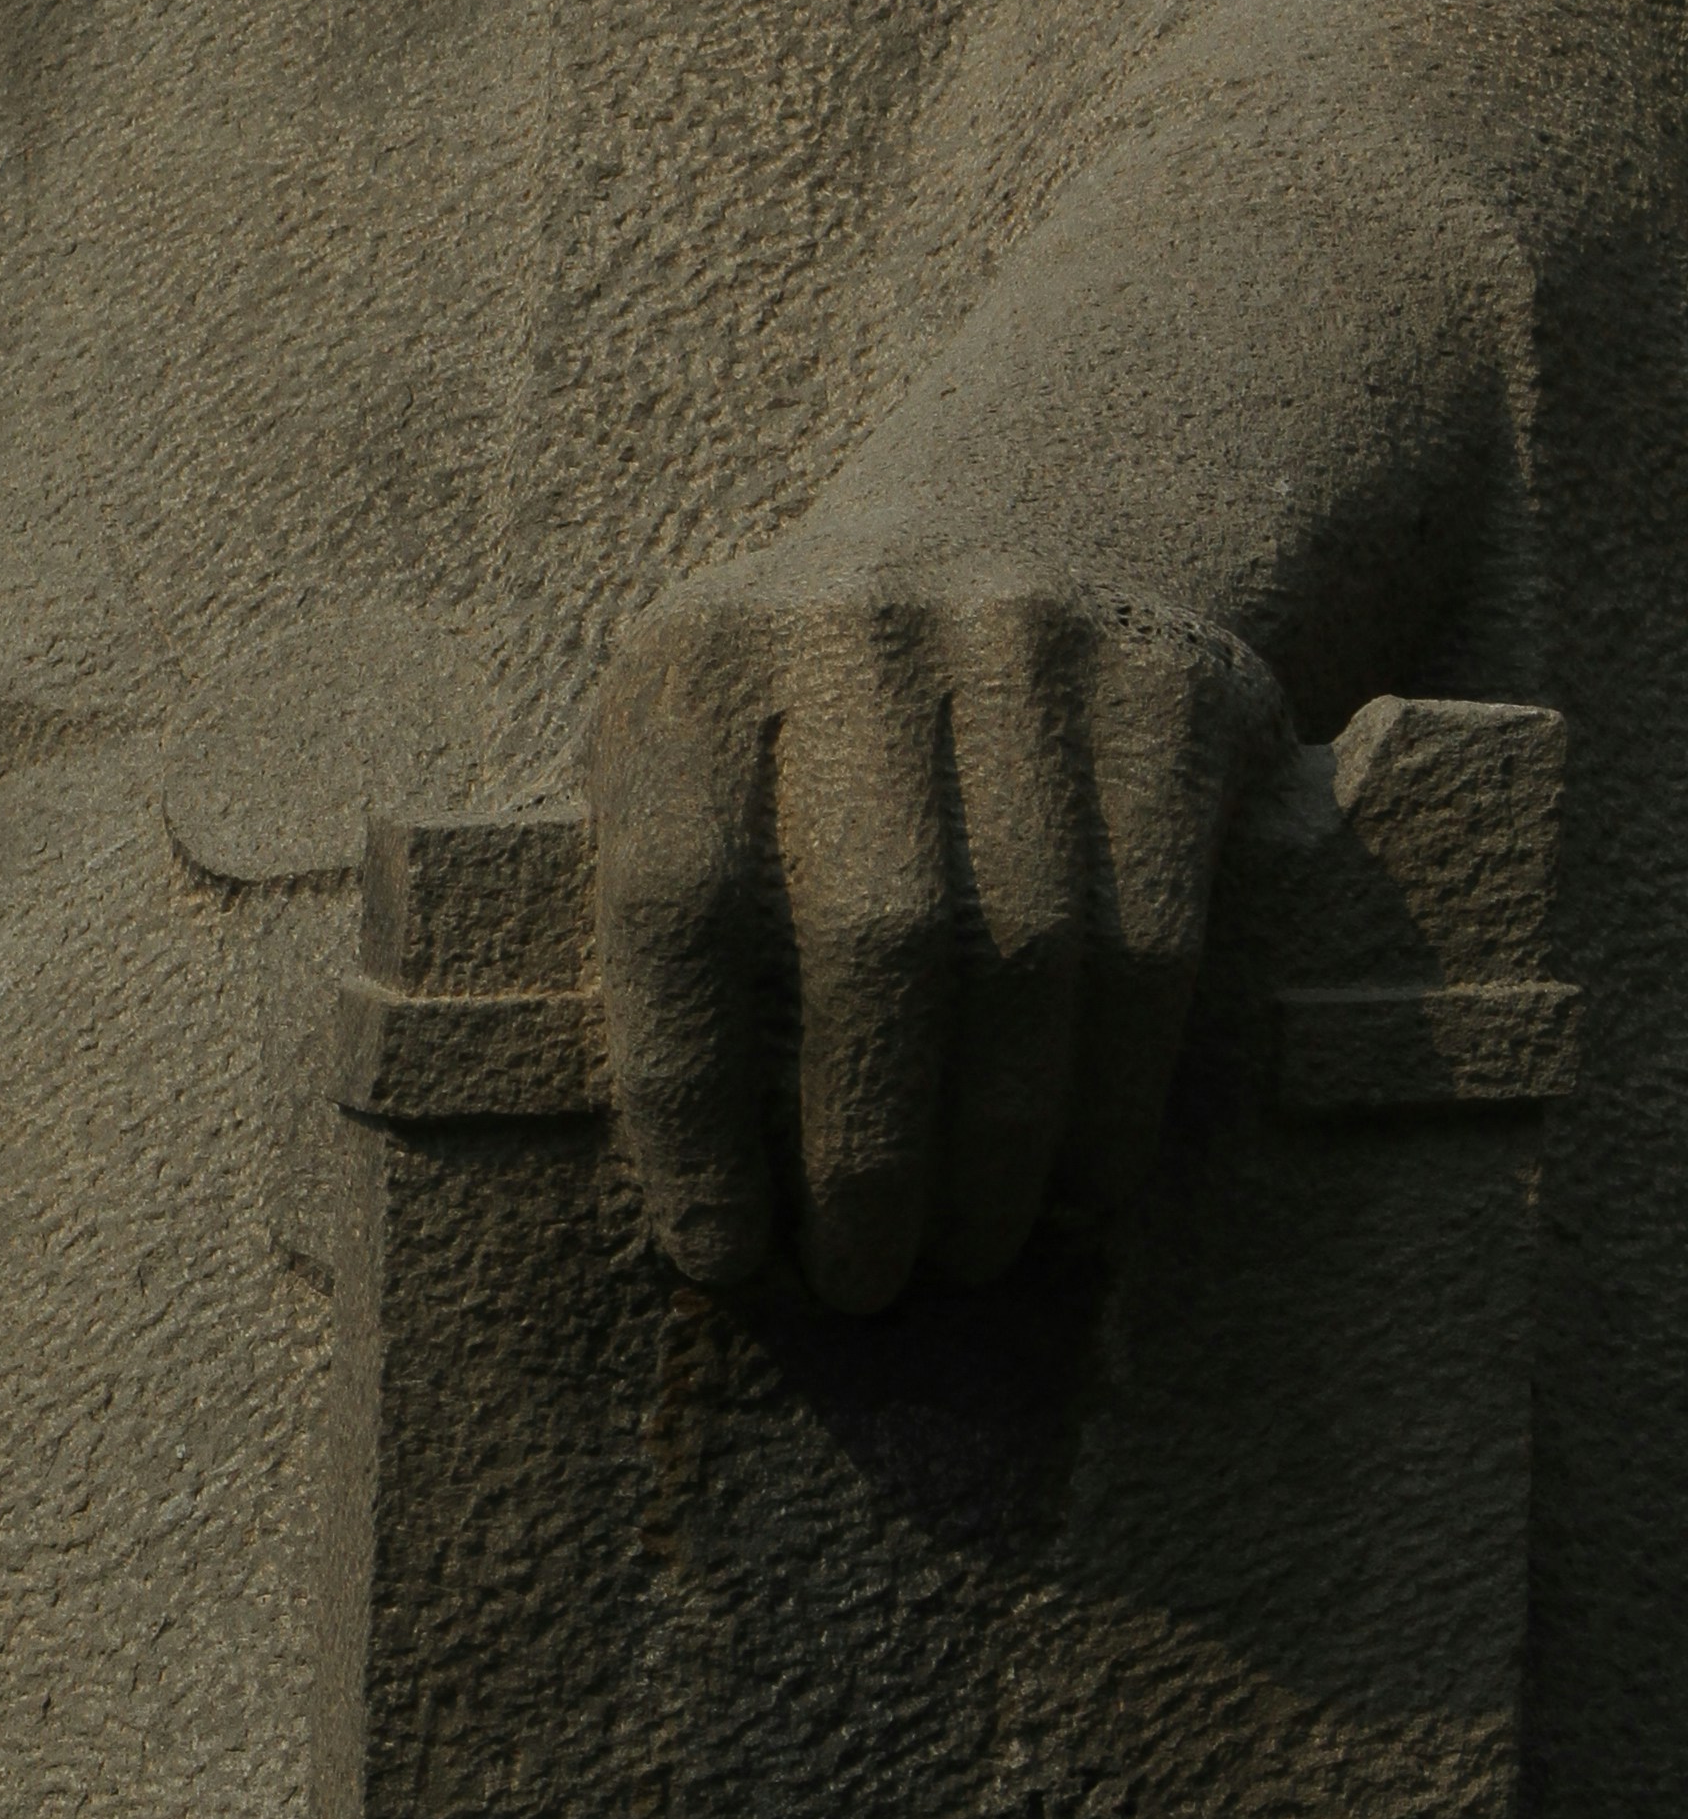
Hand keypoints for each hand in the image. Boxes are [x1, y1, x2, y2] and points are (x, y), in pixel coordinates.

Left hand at [585, 570, 1291, 1311]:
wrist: (1017, 534)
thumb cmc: (805, 733)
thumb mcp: (687, 762)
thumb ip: (649, 921)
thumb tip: (644, 1175)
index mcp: (693, 660)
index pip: (678, 906)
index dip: (688, 1101)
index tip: (717, 1254)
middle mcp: (859, 625)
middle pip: (875, 938)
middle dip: (870, 1150)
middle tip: (864, 1284)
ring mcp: (1031, 641)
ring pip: (1029, 953)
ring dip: (1003, 1147)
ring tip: (970, 1256)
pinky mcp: (1173, 691)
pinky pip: (1153, 936)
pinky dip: (1115, 1090)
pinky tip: (1083, 1186)